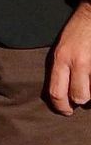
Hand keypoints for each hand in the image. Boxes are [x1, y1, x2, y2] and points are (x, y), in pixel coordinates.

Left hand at [48, 0, 90, 114]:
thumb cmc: (75, 34)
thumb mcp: (60, 49)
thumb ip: (60, 69)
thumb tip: (60, 94)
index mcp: (61, 58)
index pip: (56, 92)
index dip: (61, 106)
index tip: (65, 110)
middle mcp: (77, 62)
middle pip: (79, 97)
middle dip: (81, 100)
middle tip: (81, 97)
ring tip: (90, 83)